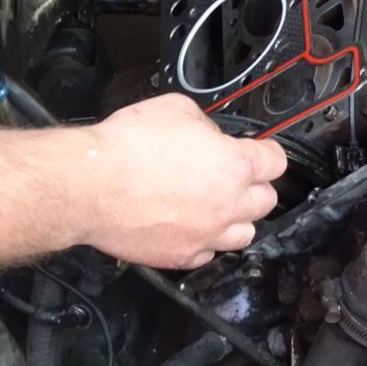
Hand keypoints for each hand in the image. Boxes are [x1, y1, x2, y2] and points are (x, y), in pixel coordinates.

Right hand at [75, 94, 286, 267]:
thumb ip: (204, 125)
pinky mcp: (181, 256)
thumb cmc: (127, 146)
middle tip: (234, 178)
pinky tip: (188, 227)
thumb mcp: (175, 109)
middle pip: (266, 201)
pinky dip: (204, 242)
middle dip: (254, 188)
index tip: (260, 153)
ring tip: (215, 207)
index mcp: (234, 164)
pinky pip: (208, 254)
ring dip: (236, 220)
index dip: (267, 154)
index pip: (276, 162)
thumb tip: (209, 136)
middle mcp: (228, 204)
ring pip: (245, 235)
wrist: (90, 185)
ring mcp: (206, 235)